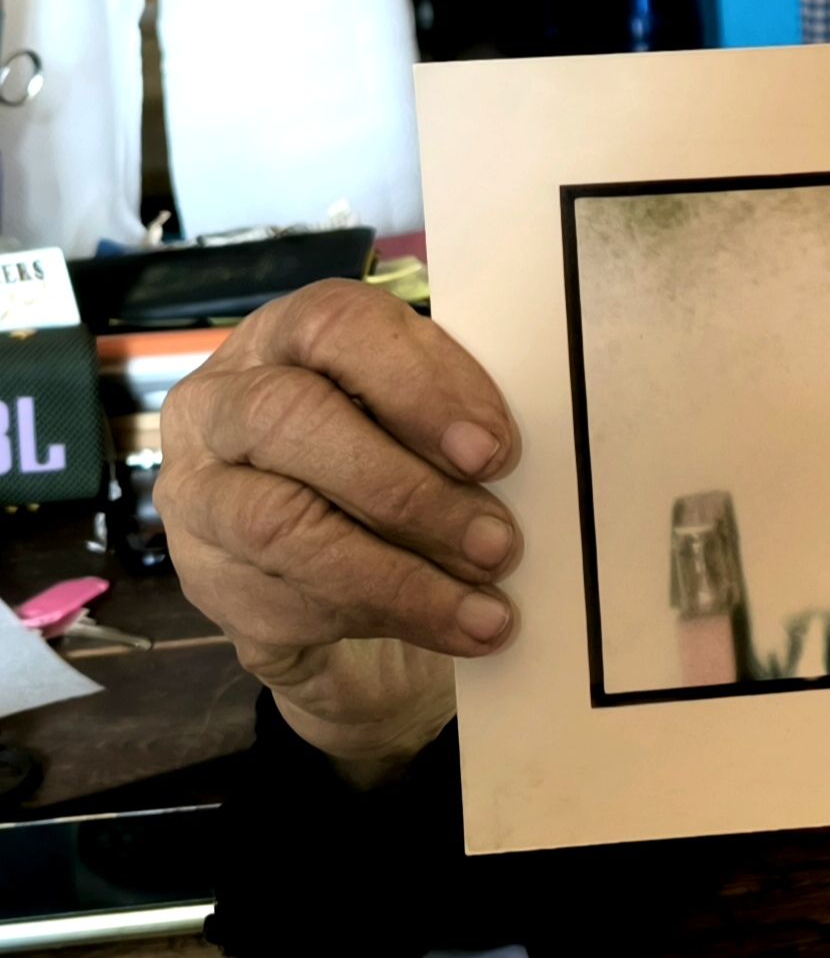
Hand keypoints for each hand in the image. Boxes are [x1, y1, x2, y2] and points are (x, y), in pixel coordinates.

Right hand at [159, 280, 523, 781]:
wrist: (343, 573)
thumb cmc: (398, 462)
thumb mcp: (427, 422)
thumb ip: (454, 418)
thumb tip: (503, 456)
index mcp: (284, 337)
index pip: (335, 327)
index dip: (417, 385)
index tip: (493, 451)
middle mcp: (218, 406)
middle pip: (291, 419)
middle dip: (407, 490)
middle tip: (498, 544)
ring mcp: (197, 496)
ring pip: (279, 524)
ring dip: (396, 574)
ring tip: (483, 608)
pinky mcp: (205, 581)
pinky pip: (279, 600)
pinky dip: (376, 619)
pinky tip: (445, 630)